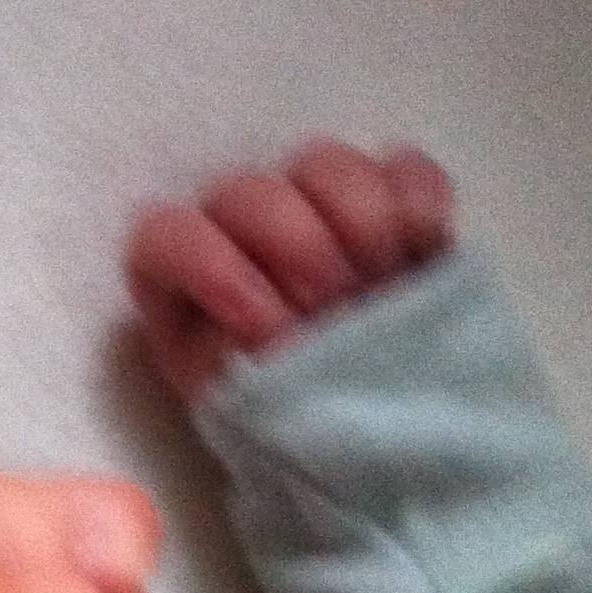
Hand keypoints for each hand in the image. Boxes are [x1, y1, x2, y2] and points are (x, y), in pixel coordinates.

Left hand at [126, 138, 454, 404]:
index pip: (169, 234)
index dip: (212, 267)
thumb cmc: (281, 413)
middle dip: (298, 248)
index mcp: (184, 274)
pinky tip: (423, 256)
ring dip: (362, 224)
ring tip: (383, 285)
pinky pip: (404, 169)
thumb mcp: (239, 404)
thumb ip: (237, 360)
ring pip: (326, 165)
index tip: (262, 328)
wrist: (361, 427)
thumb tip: (276, 330)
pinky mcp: (389, 200)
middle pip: (252, 192)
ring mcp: (315, 202)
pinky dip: (418, 206)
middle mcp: (241, 224)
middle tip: (334, 306)